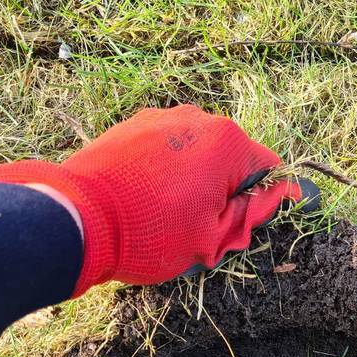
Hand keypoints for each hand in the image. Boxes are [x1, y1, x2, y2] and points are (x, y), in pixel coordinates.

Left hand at [0, 105, 303, 295]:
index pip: (268, 170)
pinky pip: (166, 150)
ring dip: (195, 183)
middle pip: (231, 160)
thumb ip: (249, 213)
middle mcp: (198, 119)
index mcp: (227, 142)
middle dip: (226, 194)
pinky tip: (148, 202)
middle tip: (206, 232)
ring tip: (171, 218)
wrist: (79, 220)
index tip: (250, 224)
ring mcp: (161, 119)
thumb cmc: (150, 232)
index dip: (266, 201)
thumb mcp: (212, 237)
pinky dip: (167, 174)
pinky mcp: (131, 126)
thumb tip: (276, 195)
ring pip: (197, 155)